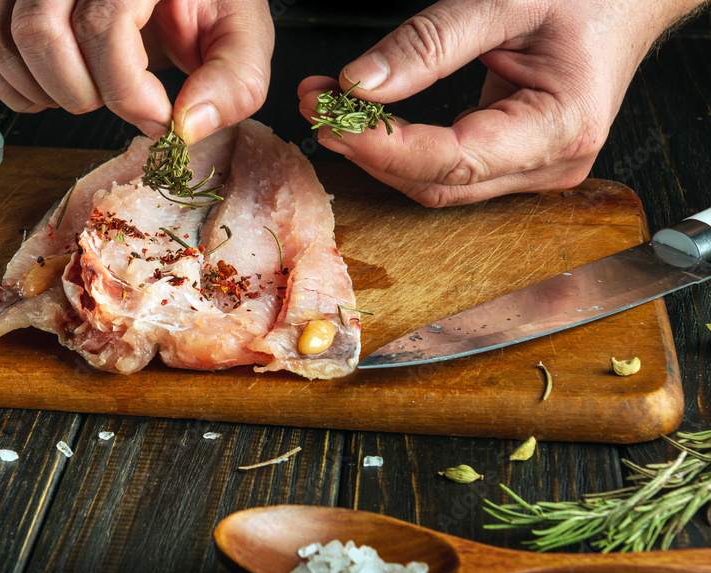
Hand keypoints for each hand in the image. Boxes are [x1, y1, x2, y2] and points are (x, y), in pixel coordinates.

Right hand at [0, 0, 273, 143]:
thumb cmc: (208, 3)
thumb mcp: (241, 35)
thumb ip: (233, 81)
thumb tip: (189, 126)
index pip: (104, 27)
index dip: (129, 91)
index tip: (159, 117)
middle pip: (41, 32)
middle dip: (83, 93)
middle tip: (125, 104)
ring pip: (6, 40)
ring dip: (47, 92)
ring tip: (94, 96)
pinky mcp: (14, 2)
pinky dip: (16, 88)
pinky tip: (57, 93)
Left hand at [299, 0, 703, 206]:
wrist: (626, 0)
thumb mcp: (505, 1)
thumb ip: (429, 44)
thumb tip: (360, 84)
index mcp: (562, 129)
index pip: (454, 160)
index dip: (385, 147)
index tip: (332, 119)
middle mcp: (549, 165)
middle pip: (438, 182)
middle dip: (369, 150)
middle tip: (317, 107)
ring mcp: (532, 171)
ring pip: (437, 183)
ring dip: (378, 151)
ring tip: (331, 108)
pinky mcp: (513, 163)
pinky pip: (447, 169)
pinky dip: (401, 148)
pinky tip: (368, 120)